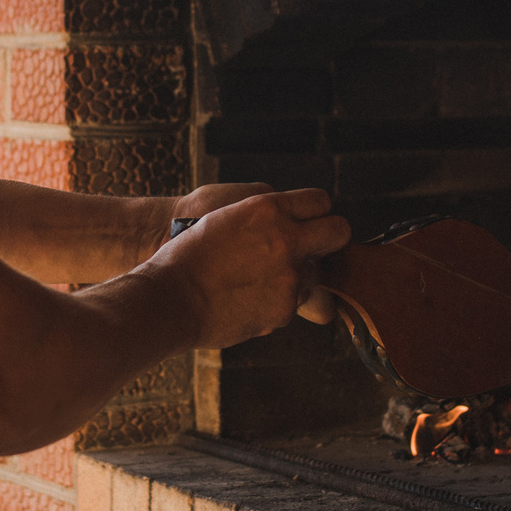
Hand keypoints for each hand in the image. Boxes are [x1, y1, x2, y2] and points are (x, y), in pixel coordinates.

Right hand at [142, 189, 351, 349]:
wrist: (172, 297)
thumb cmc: (189, 254)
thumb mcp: (227, 216)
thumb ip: (265, 215)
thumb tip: (291, 221)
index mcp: (268, 209)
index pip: (320, 201)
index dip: (315, 212)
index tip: (308, 221)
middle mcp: (286, 240)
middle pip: (339, 231)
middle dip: (329, 238)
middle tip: (312, 247)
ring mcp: (289, 277)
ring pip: (315, 273)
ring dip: (297, 276)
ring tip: (258, 280)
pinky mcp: (285, 309)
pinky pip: (294, 302)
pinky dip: (277, 302)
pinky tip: (248, 299)